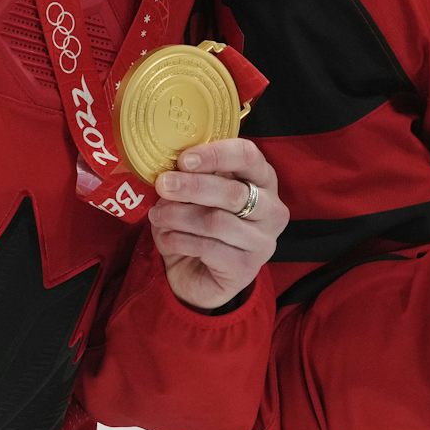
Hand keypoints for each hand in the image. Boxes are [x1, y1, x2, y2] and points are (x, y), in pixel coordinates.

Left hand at [150, 138, 286, 310]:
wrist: (197, 275)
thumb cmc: (199, 226)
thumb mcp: (196, 195)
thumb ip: (191, 177)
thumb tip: (169, 171)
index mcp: (263, 180)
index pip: (248, 156)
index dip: (215, 155)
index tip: (184, 160)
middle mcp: (271, 210)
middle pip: (233, 192)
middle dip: (193, 186)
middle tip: (163, 184)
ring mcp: (262, 242)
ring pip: (218, 221)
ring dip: (180, 216)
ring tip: (157, 215)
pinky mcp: (246, 268)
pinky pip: (209, 248)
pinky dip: (180, 240)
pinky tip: (166, 238)